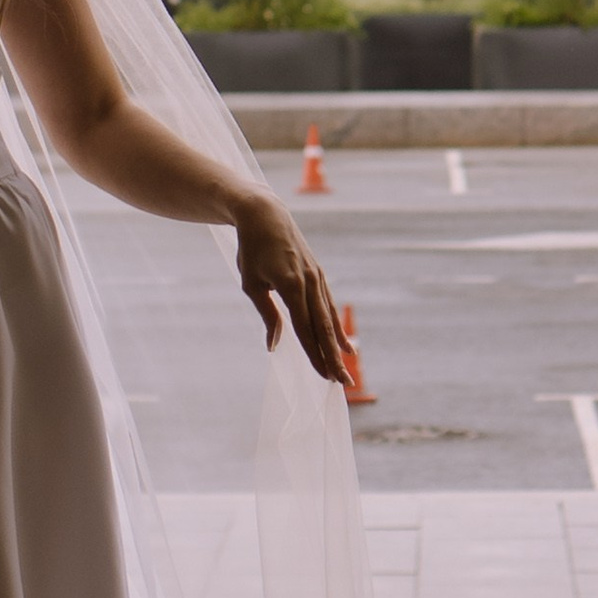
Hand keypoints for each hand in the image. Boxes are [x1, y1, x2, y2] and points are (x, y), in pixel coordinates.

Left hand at [233, 193, 351, 387]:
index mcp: (290, 285)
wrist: (265, 214)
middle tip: (343, 383)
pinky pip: (329, 304)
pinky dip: (336, 325)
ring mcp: (317, 277)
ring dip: (337, 345)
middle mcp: (309, 282)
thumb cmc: (252, 249)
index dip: (315, 354)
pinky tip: (343, 342)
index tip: (323, 377)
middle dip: (333, 357)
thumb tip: (275, 346)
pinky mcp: (318, 274)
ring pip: (329, 317)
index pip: (305, 328)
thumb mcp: (252, 284)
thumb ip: (268, 315)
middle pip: (323, 327)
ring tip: (346, 367)